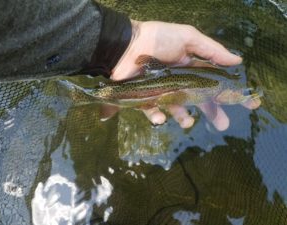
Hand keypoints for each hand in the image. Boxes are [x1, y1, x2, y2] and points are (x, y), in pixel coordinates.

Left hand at [111, 21, 260, 130]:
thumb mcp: (188, 37)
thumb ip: (212, 50)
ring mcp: (164, 91)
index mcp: (192, 68)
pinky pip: (154, 112)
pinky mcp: (146, 99)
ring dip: (184, 117)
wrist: (126, 44)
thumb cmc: (158, 38)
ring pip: (178, 109)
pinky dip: (157, 117)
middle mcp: (181, 82)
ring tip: (188, 122)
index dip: (231, 93)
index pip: (215, 83)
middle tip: (223, 125)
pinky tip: (161, 117)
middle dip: (213, 113)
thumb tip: (238, 61)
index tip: (248, 105)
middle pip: (200, 101)